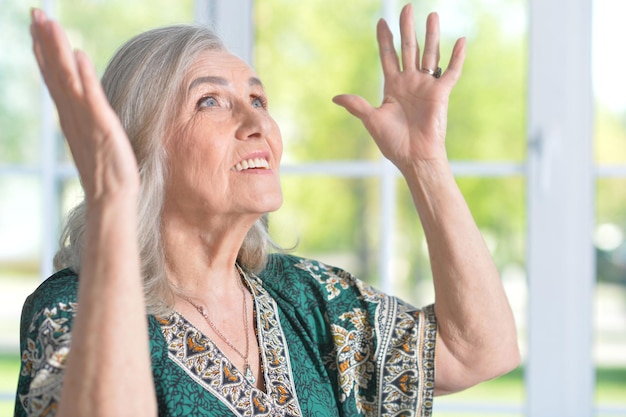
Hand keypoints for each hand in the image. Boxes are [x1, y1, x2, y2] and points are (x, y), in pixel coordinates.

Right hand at [30, 9, 138, 203]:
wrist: (111, 198)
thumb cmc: (106, 171)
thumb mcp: (93, 137)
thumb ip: (87, 117)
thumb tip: (84, 98)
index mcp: (71, 116)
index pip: (55, 78)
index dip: (45, 52)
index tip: (37, 28)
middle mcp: (73, 115)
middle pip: (56, 72)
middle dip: (46, 42)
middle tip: (36, 12)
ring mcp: (86, 121)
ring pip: (68, 80)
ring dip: (59, 51)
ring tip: (50, 24)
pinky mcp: (102, 128)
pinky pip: (92, 100)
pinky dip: (85, 78)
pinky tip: (80, 56)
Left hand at [333, 4, 464, 172]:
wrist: (414, 157)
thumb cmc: (394, 142)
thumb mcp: (372, 121)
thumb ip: (357, 105)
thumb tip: (336, 97)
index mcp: (393, 87)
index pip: (388, 57)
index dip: (385, 40)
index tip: (381, 22)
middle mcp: (410, 82)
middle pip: (408, 48)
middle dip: (407, 28)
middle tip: (406, 7)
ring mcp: (426, 86)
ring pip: (429, 54)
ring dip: (431, 35)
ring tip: (432, 14)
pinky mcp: (441, 93)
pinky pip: (451, 71)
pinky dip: (456, 56)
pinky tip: (460, 40)